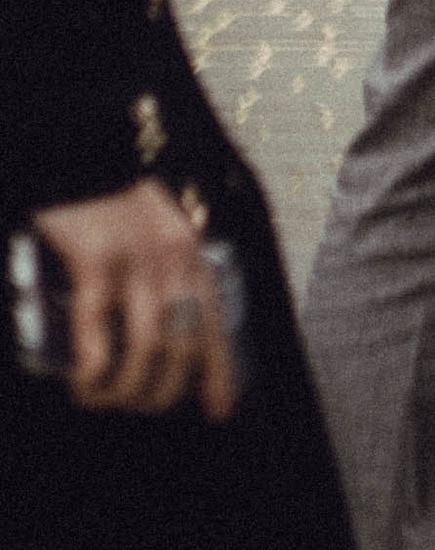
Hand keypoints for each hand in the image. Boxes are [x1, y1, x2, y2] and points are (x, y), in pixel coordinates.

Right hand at [29, 180, 237, 418]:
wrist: (84, 151)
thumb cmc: (115, 198)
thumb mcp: (157, 230)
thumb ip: (165, 271)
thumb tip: (163, 334)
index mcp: (191, 253)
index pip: (216, 323)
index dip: (221, 373)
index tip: (219, 411)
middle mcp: (174, 258)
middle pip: (183, 347)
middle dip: (161, 392)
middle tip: (134, 405)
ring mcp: (136, 259)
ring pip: (146, 348)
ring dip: (125, 390)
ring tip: (101, 398)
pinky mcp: (95, 259)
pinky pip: (98, 332)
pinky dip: (94, 371)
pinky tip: (84, 382)